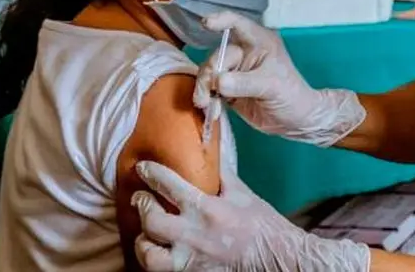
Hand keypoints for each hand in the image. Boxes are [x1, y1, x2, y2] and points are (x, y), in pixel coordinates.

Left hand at [132, 161, 370, 271]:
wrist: (274, 255)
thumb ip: (221, 176)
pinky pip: (162, 270)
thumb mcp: (242, 193)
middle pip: (152, 221)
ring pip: (149, 254)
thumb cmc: (261, 223)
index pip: (170, 185)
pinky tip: (157, 250)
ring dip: (143, 241)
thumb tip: (211, 154)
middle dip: (142, 206)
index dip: (151, 173)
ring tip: (145, 233)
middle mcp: (195, 234)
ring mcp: (191, 258)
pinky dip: (153, 259)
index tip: (143, 167)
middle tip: (140, 198)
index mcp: (208, 208)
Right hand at [193, 11, 366, 146]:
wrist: (294, 120)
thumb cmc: (291, 95)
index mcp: (259, 42)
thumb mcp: (271, 86)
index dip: (221, 20)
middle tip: (206, 96)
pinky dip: (207, 99)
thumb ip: (244, 83)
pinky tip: (212, 112)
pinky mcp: (228, 88)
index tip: (206, 24)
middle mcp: (244, 52)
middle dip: (209, 76)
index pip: (238, 24)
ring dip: (203, 89)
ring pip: (209, 73)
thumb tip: (218, 81)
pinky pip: (210, 89)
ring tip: (205, 105)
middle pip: (217, 56)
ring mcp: (235, 71)